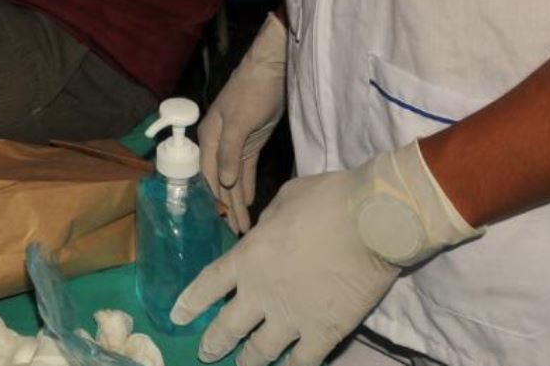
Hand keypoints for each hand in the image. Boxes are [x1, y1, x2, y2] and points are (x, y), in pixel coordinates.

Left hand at [175, 142, 480, 365]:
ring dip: (247, 361)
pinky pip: (302, 362)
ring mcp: (291, 318)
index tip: (178, 316)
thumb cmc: (327, 200)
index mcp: (247, 257)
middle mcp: (260, 293)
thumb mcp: (284, 200)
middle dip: (213, 343)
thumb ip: (267, 224)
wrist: (371, 221)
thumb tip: (266, 234)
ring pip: (260, 352)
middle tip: (205, 352)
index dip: (190, 303)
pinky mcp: (324, 333)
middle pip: (226, 328)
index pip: (207, 285)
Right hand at [201, 12, 287, 233]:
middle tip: (236, 232)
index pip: (210, 175)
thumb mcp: (240, 122)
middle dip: (227, 206)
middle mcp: (218, 143)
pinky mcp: (250, 142)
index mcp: (209, 137)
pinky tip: (247, 202)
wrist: (271, 70)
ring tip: (243, 225)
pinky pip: (245, 169)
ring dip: (237, 200)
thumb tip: (226, 183)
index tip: (222, 222)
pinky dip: (245, 186)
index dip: (215, 199)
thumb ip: (230, 153)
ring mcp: (235, 143)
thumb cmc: (251, 92)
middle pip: (221, 181)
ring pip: (234, 178)